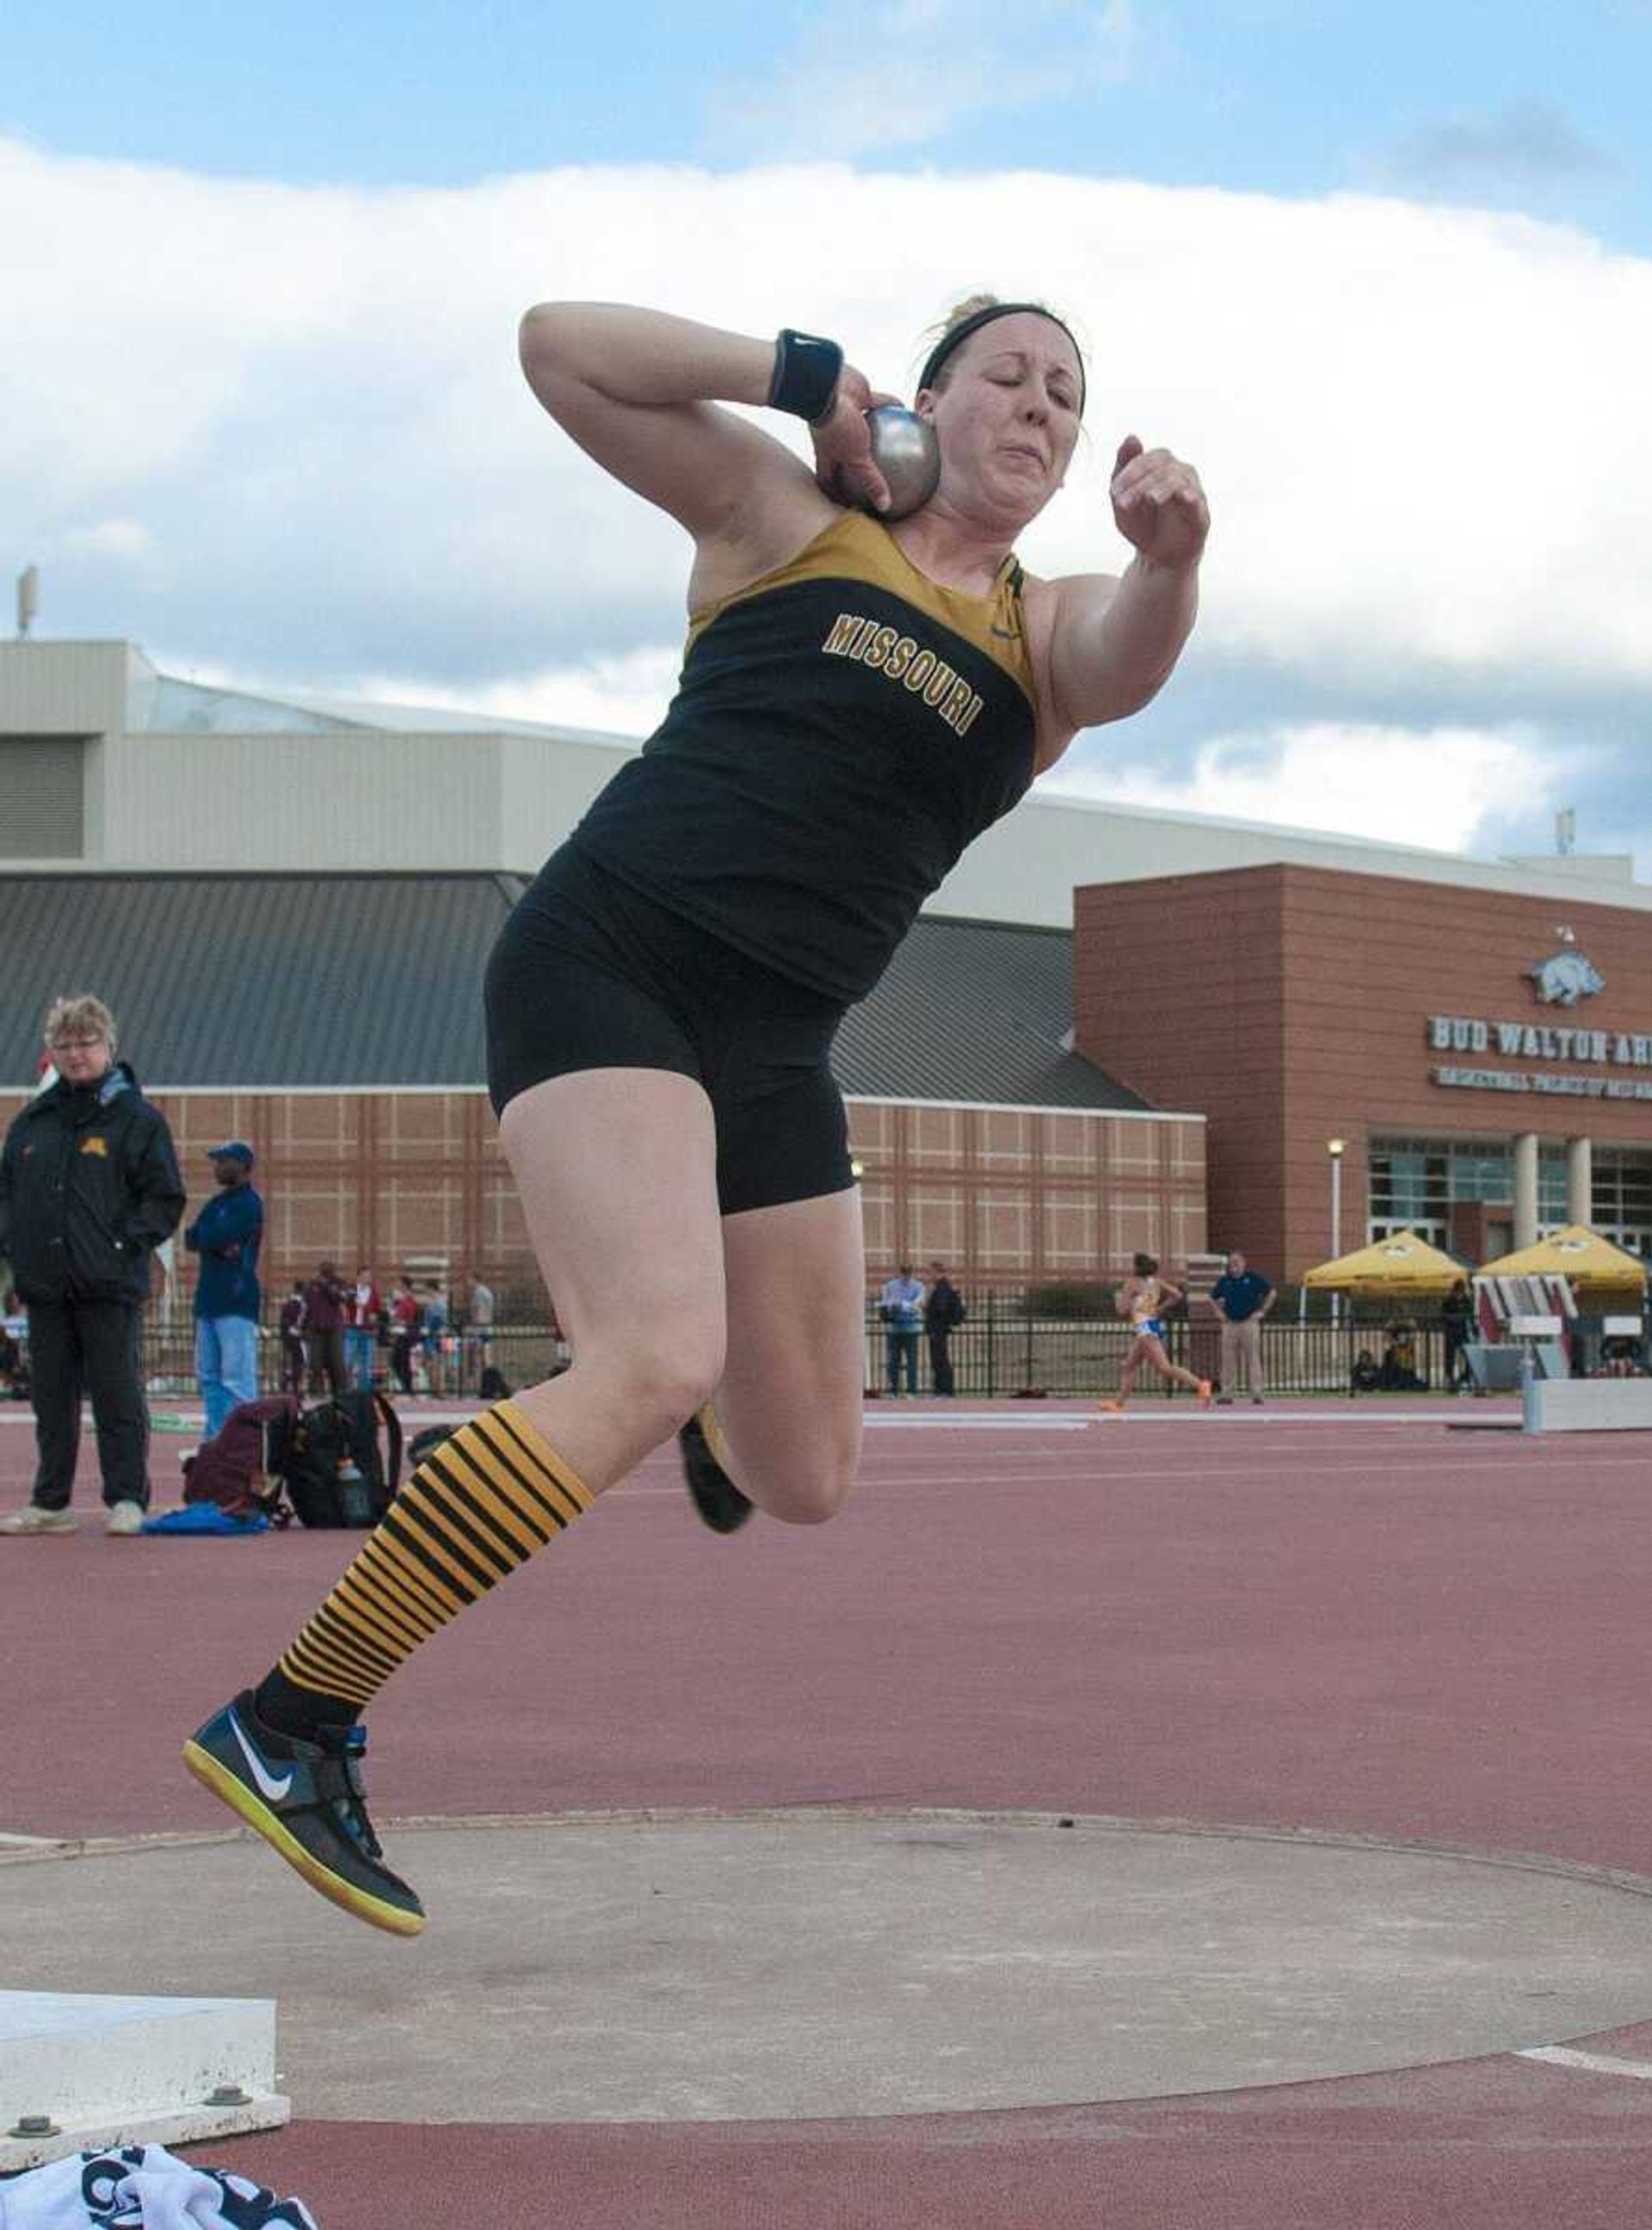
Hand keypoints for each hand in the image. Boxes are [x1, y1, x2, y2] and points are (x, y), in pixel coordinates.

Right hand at [811, 362, 900, 512]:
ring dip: (879, 434)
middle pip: (846, 456)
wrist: (828, 385)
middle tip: (874, 474)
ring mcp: (845, 416)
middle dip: (858, 465)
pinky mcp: (857, 397)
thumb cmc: (836, 425)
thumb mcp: (856, 459)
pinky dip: (889, 407)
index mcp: (827, 456)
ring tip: (894, 443)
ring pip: (866, 429)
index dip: (836, 494)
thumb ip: (870, 481)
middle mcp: (834, 437)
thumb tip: (884, 506)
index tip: (847, 504)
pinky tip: (905, 413)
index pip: (828, 482)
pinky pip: (877, 404)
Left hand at [1110, 436, 1208, 568]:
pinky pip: (1198, 501)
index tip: (1114, 491)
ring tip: (1149, 499)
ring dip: (1161, 488)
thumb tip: (1132, 436)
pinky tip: (1183, 497)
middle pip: (1165, 466)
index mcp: (1163, 468)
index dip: (1132, 470)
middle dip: (1141, 482)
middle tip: (1123, 503)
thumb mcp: (1123, 498)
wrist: (1157, 557)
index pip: (1151, 458)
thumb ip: (1123, 468)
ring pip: (1180, 479)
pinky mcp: (1201, 515)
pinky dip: (1190, 496)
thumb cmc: (1142, 524)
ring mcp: (1193, 493)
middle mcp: (1182, 475)